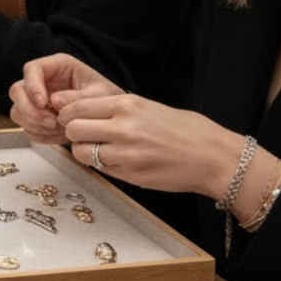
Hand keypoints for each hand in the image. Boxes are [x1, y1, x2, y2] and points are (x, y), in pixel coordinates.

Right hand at [9, 54, 122, 144]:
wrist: (112, 117)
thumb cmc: (108, 99)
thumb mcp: (100, 95)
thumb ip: (79, 98)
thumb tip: (55, 102)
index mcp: (57, 66)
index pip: (32, 69)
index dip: (32, 86)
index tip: (44, 103)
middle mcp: (42, 81)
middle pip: (17, 91)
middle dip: (30, 109)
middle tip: (51, 122)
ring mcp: (37, 100)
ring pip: (17, 111)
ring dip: (34, 124)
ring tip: (59, 130)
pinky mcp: (38, 117)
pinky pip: (27, 128)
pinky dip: (41, 135)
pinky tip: (60, 136)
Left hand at [55, 93, 241, 198]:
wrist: (212, 157)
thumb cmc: (183, 129)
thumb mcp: (146, 106)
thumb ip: (113, 108)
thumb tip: (79, 111)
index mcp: (126, 105)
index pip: (77, 107)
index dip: (68, 114)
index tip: (69, 118)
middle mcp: (123, 127)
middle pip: (74, 130)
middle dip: (72, 133)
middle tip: (80, 135)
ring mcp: (127, 154)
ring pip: (82, 153)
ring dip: (83, 152)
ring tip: (96, 150)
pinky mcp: (132, 175)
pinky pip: (101, 169)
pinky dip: (100, 166)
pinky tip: (113, 161)